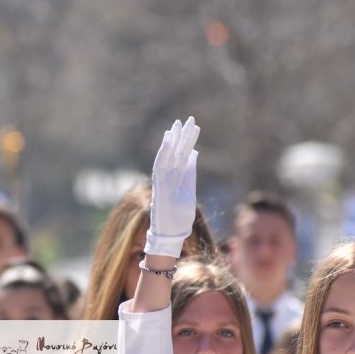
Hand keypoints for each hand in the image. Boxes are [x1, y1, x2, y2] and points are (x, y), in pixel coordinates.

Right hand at [146, 116, 199, 257]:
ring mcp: (164, 182)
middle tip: (187, 119)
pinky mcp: (160, 188)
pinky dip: (163, 154)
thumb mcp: (189, 190)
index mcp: (177, 177)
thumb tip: (194, 153)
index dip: (188, 141)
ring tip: (177, 126)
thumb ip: (190, 172)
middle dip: (182, 136)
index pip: (184, 155)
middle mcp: (169, 177)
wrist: (171, 233)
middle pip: (176, 153)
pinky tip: (168, 141)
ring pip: (168, 158)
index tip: (193, 127)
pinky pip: (161, 168)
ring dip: (172, 142)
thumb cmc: (179, 215)